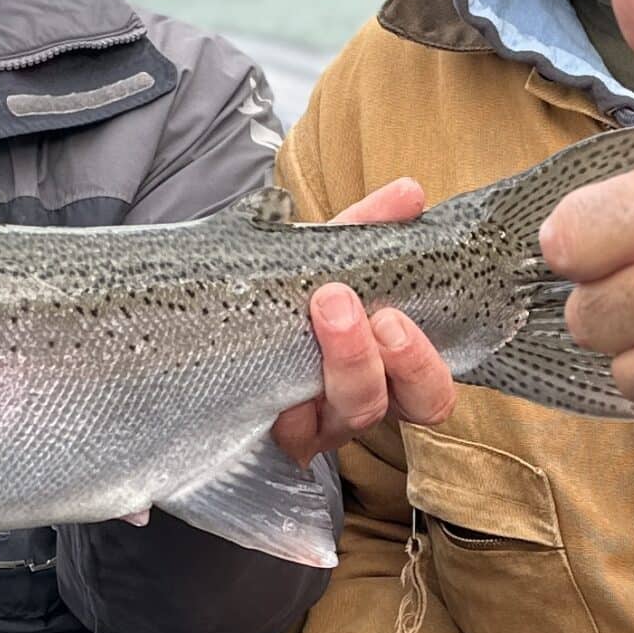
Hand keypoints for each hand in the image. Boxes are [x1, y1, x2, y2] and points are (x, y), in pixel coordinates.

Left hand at [271, 178, 459, 467]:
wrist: (204, 334)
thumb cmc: (282, 303)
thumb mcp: (318, 263)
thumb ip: (364, 228)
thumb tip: (411, 192)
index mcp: (383, 371)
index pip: (429, 388)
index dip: (425, 361)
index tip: (396, 314)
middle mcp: (357, 406)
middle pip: (407, 407)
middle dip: (401, 358)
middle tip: (371, 312)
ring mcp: (317, 428)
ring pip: (356, 412)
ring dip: (350, 359)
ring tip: (327, 307)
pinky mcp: (275, 441)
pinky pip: (291, 431)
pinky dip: (286, 401)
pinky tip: (273, 371)